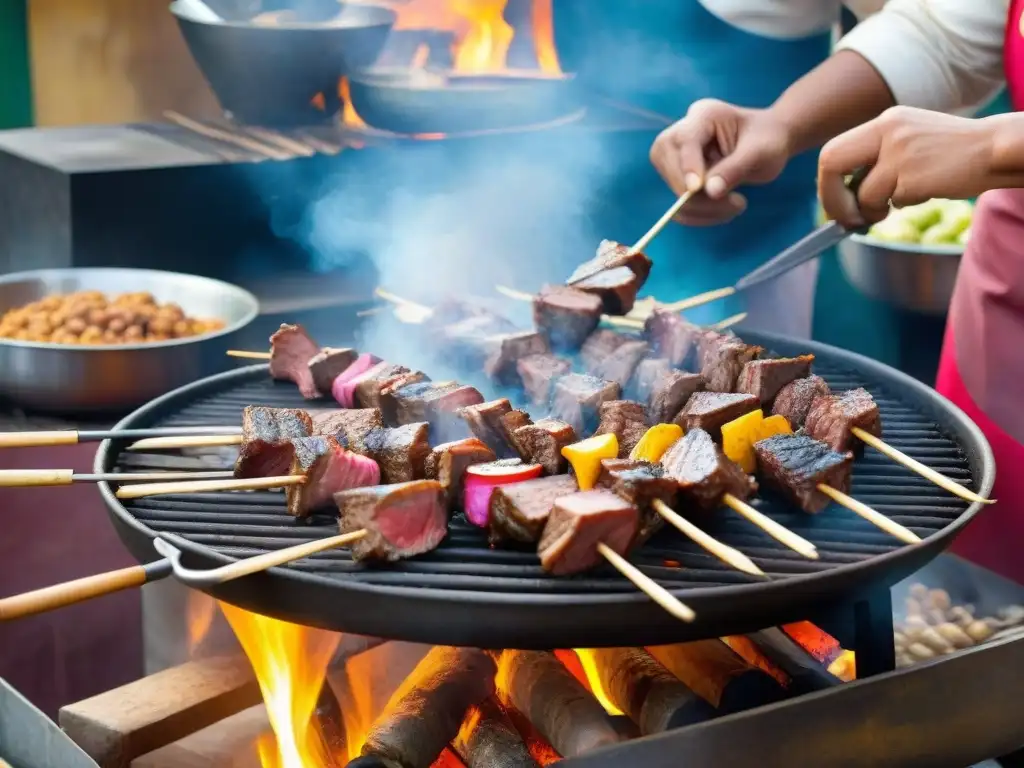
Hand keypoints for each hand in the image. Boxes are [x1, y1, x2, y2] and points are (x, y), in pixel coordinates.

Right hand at [649, 99, 793, 225]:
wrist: (768, 143)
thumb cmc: (768, 141)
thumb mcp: (761, 153)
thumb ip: (735, 169)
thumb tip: (709, 192)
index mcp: (705, 115)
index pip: (685, 140)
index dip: (688, 166)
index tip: (697, 189)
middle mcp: (683, 132)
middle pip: (671, 166)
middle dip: (697, 195)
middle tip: (738, 204)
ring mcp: (676, 155)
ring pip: (673, 187)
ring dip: (701, 209)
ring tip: (735, 207)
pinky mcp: (677, 176)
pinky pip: (679, 203)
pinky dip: (699, 214)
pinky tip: (723, 211)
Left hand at [818, 106, 999, 227]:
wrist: (998, 148)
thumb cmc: (954, 153)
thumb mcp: (910, 141)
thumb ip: (877, 159)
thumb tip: (843, 197)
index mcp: (886, 122)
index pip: (833, 151)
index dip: (827, 183)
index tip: (837, 204)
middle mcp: (889, 130)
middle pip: (831, 162)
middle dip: (833, 199)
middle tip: (846, 220)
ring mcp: (901, 151)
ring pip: (864, 194)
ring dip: (874, 211)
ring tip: (894, 207)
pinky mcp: (915, 174)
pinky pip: (893, 202)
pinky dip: (902, 206)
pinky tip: (925, 192)